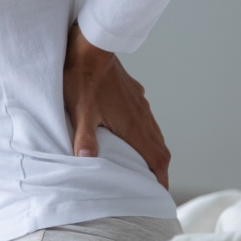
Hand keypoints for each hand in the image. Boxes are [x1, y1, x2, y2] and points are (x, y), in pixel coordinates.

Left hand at [63, 22, 170, 188]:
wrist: (92, 44)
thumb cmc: (83, 76)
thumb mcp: (80, 109)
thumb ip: (84, 137)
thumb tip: (86, 160)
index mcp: (134, 124)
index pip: (157, 158)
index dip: (161, 179)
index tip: (160, 195)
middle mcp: (142, 115)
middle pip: (160, 149)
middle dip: (159, 170)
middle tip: (152, 187)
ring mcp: (139, 103)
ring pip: (154, 133)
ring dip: (152, 151)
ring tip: (144, 166)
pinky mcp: (133, 93)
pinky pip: (145, 119)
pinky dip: (145, 134)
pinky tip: (132, 134)